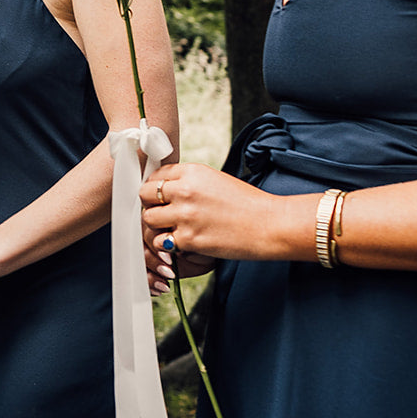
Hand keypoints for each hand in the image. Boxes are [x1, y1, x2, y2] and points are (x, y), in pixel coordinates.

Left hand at [140, 162, 290, 263]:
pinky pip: (161, 242)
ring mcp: (185, 215)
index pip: (155, 175)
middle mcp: (185, 190)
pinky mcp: (189, 238)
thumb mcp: (215, 180)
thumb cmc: (248, 204)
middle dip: (152, 205)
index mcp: (192, 172)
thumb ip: (189, 181)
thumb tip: (165, 188)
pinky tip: (184, 244)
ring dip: (158, 226)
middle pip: (145, 195)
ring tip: (173, 230)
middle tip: (165, 214)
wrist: (271, 225)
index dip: (156, 188)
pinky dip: (169, 245)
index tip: (162, 197)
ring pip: (149, 219)